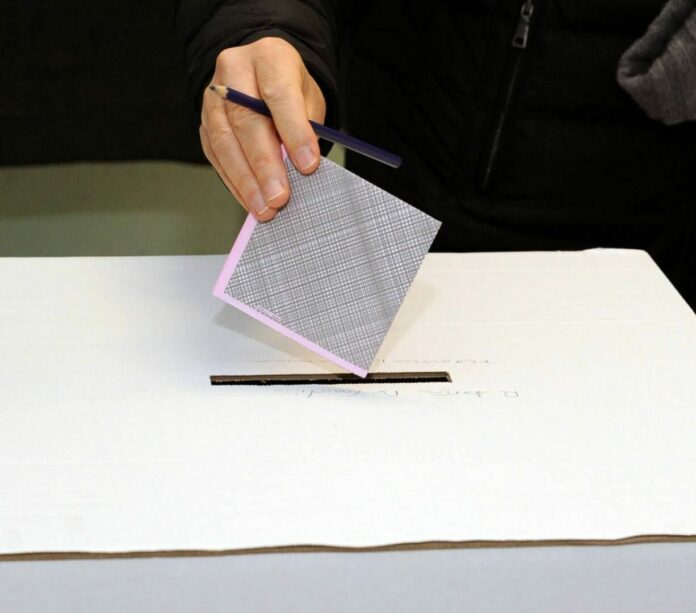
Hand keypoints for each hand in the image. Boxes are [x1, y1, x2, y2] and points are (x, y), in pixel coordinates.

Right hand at [199, 37, 325, 220]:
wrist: (264, 75)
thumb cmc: (291, 90)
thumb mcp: (308, 99)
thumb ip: (305, 128)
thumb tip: (300, 170)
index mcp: (269, 57)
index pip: (278, 95)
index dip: (294, 132)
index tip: (308, 166)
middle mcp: (234, 71)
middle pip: (246, 122)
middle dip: (265, 166)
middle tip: (280, 197)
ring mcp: (214, 97)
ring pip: (225, 142)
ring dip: (246, 181)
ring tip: (264, 208)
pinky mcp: (204, 122)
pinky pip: (216, 156)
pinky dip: (234, 183)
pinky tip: (249, 201)